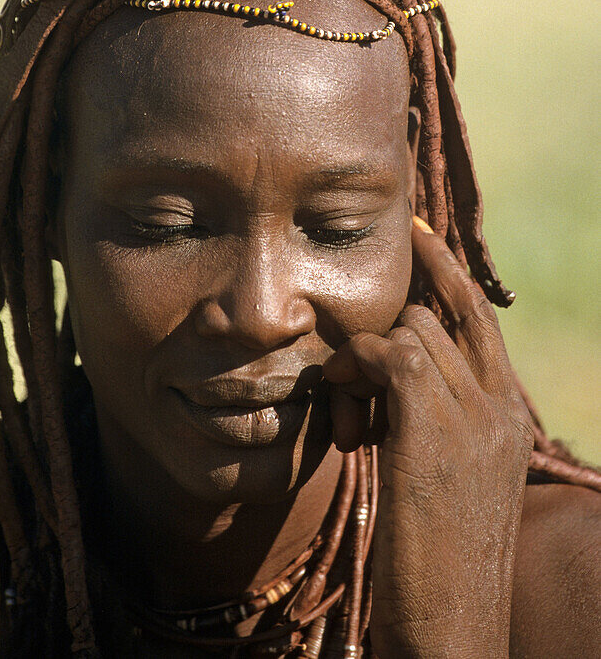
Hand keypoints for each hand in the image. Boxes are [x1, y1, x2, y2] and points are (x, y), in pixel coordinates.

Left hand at [323, 218, 533, 658]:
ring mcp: (472, 414)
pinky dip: (355, 372)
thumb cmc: (437, 561)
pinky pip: (385, 353)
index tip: (418, 237)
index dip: (447, 273)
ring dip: (362, 362)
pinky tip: (347, 420)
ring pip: (407, 330)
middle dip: (384, 329)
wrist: (452, 626)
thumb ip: (438, 422)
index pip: (480, 319)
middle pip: (435, 317)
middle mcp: (499, 406)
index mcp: (509, 417)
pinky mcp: (433, 425)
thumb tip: (394, 376)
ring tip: (352, 422)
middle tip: (353, 373)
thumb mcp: (453, 480)